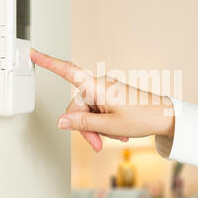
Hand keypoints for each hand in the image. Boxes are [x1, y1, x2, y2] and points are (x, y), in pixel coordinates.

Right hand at [30, 48, 174, 151]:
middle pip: (77, 105)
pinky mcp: (112, 95)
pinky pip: (98, 109)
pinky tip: (116, 132)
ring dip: (95, 128)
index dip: (48, 63)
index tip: (34, 53)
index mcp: (98, 87)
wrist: (164, 116)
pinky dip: (102, 123)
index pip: (68, 72)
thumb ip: (82, 123)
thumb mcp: (109, 126)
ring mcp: (107, 90)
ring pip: (88, 111)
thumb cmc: (142, 117)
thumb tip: (61, 121)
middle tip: (97, 144)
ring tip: (112, 137)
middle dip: (84, 127)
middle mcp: (100, 85)